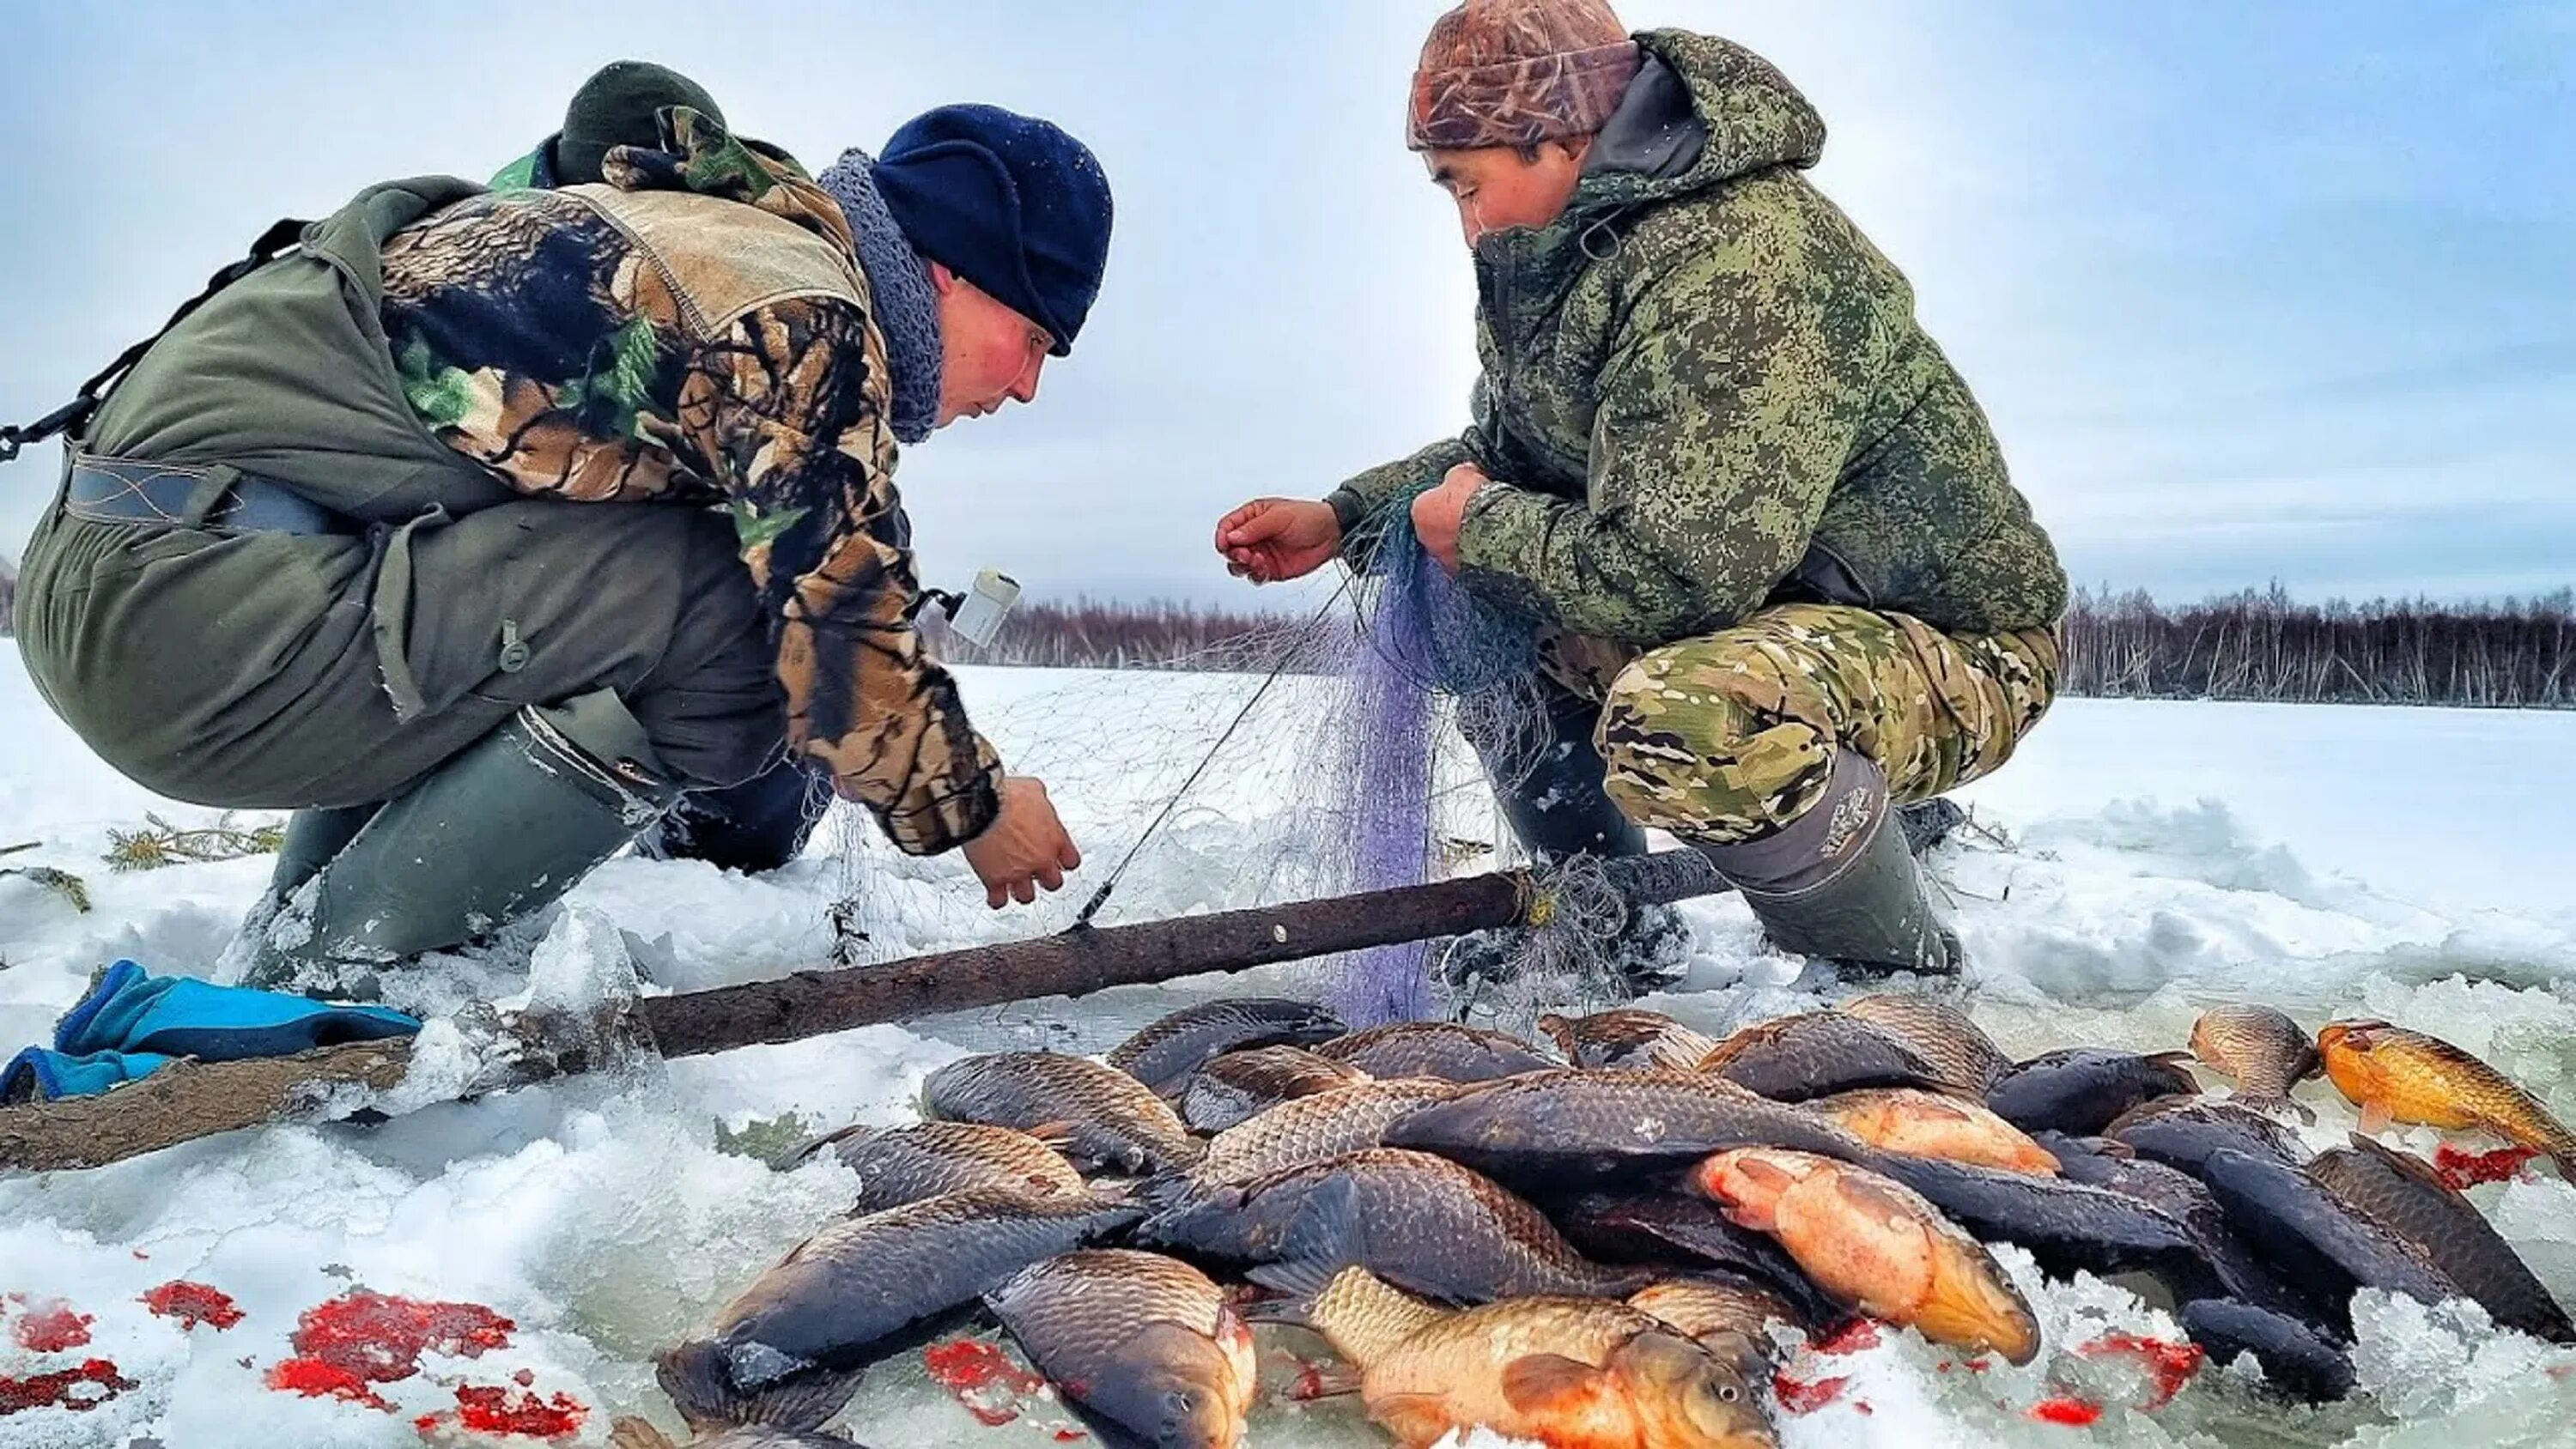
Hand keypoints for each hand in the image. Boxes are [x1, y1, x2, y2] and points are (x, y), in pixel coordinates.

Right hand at [962, 775, 1082, 909]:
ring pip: (1028, 896)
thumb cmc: (1007, 795)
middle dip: (1045, 879)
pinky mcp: (995, 880)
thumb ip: (1040, 801)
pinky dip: (997, 899)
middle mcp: (1040, 859)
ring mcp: (1018, 872)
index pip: (1071, 862)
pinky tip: (995, 895)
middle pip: (1053, 883)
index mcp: (1054, 838)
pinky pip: (999, 900)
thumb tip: (1037, 797)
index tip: (1058, 862)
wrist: (983, 805)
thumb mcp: (1033, 789)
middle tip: (1037, 873)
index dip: (1064, 863)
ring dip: (1022, 891)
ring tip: (1014, 884)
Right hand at [1215, 498, 1340, 583]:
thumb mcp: (1279, 517)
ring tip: (1258, 561)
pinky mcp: (1270, 569)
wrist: (1332, 534)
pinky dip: (1256, 575)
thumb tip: (1231, 537)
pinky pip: (1254, 577)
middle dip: (1233, 553)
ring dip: (1243, 566)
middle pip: (1229, 548)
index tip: (1225, 545)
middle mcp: (1253, 536)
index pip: (1227, 527)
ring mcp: (1261, 553)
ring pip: (1238, 565)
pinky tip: (1265, 569)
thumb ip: (1254, 528)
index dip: (1222, 536)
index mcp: (1252, 516)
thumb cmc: (1309, 517)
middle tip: (1245, 555)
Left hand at [1410, 462, 1485, 573]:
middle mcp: (1423, 537)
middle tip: (1472, 514)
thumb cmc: (1474, 500)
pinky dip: (1471, 555)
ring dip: (1461, 540)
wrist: (1494, 530)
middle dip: (1450, 521)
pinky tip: (1486, 545)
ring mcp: (1439, 556)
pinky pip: (1462, 560)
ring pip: (1448, 546)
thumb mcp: (1463, 474)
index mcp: (1419, 510)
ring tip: (1483, 531)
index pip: (1428, 502)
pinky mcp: (1457, 572)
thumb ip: (1456, 475)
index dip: (1446, 499)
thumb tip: (1461, 473)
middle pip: (1435, 526)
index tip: (1461, 497)